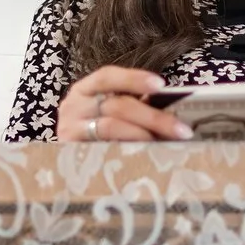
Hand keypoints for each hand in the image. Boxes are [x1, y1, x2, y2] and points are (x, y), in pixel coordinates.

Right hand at [56, 66, 193, 142]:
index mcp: (84, 90)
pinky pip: (103, 148)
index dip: (134, 79)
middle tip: (181, 129)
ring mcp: (69, 129)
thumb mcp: (108, 114)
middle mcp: (73, 106)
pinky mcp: (71, 152)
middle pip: (116, 105)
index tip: (161, 85)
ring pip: (111, 127)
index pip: (107, 77)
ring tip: (166, 142)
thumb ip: (131, 107)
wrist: (64, 167)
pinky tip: (145, 154)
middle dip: (152, 116)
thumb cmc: (94, 135)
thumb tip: (173, 111)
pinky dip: (127, 149)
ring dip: (143, 134)